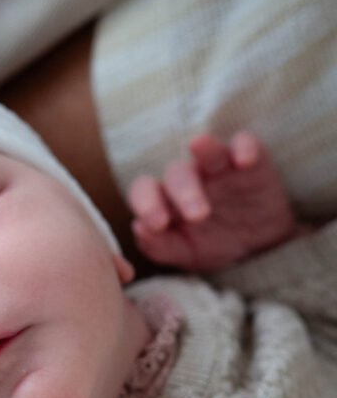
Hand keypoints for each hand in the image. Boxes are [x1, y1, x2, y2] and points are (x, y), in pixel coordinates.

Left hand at [127, 131, 296, 270]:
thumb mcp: (186, 254)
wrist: (260, 243)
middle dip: (184, 192)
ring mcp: (220, 167)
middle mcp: (190, 178)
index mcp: (167, 199)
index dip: (146, 203)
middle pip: (177, 173)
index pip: (145, 191)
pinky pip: (246, 143)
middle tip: (197, 216)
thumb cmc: (213, 243)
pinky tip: (244, 159)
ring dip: (206, 152)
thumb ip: (159, 246)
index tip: (157, 225)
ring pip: (209, 152)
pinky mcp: (252, 161)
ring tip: (199, 144)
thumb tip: (138, 227)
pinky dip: (245, 146)